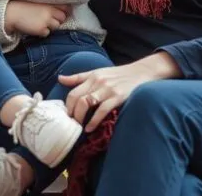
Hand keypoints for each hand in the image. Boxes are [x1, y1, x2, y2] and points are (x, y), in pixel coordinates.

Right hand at [5, 0, 70, 36]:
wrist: (10, 12)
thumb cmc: (22, 5)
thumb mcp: (37, 0)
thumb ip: (48, 4)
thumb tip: (61, 8)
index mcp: (49, 2)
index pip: (65, 7)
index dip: (65, 10)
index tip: (63, 12)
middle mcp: (50, 11)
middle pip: (62, 18)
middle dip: (58, 19)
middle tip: (48, 19)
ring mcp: (46, 21)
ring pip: (56, 26)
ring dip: (50, 26)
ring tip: (39, 22)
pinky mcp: (41, 29)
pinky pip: (47, 33)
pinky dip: (42, 32)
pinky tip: (34, 27)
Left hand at [60, 53, 179, 131]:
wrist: (142, 72)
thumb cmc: (119, 74)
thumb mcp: (97, 72)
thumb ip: (79, 77)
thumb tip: (60, 78)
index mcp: (91, 76)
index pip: (72, 92)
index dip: (67, 106)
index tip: (67, 116)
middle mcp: (97, 81)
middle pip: (76, 98)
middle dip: (71, 113)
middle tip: (72, 124)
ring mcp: (107, 89)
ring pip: (86, 103)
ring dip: (80, 117)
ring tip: (79, 127)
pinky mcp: (118, 97)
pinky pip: (102, 110)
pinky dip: (94, 121)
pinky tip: (90, 128)